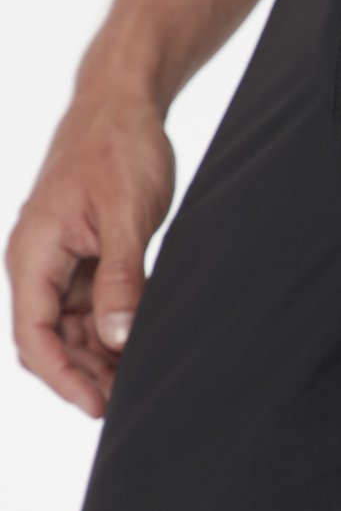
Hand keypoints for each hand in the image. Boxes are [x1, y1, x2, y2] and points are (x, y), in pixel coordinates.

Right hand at [5, 89, 175, 418]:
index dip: (62, 377)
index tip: (98, 405)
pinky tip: (138, 344)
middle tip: (129, 398)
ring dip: (98, 355)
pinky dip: (110, 329)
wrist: (122, 105)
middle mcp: (37, 261)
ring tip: (137, 377)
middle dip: (83, 374)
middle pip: (48, 339)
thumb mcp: (128, 216)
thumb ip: (122, 278)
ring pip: (69, 328)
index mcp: (33, 252)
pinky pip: (88, 306)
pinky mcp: (83, 256)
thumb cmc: (119, 148)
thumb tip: (116, 337)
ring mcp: (59, 260)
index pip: (33, 334)